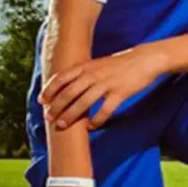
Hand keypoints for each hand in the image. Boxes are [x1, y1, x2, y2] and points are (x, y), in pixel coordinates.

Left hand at [40, 46, 158, 129]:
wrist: (145, 59)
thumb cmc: (121, 63)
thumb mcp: (99, 63)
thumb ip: (85, 72)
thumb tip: (68, 85)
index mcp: (88, 66)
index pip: (62, 77)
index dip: (50, 89)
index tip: (42, 101)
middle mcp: (94, 74)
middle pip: (69, 92)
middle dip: (56, 106)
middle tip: (49, 117)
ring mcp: (107, 84)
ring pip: (83, 103)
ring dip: (71, 116)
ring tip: (62, 125)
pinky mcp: (120, 93)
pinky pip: (105, 110)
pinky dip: (96, 120)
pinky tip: (91, 127)